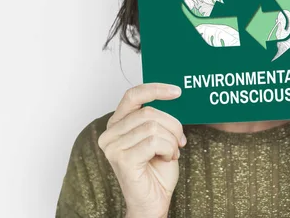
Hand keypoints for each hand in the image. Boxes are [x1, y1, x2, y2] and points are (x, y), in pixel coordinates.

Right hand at [98, 83, 185, 217]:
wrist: (154, 201)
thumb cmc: (157, 169)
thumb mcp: (159, 135)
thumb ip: (158, 118)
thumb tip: (173, 96)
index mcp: (117, 123)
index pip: (133, 95)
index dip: (155, 89)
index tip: (177, 92)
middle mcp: (110, 133)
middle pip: (149, 112)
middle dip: (172, 125)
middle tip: (180, 141)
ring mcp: (113, 147)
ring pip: (153, 127)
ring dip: (171, 140)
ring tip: (172, 152)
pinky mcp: (122, 159)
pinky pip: (153, 142)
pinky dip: (168, 149)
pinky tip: (167, 158)